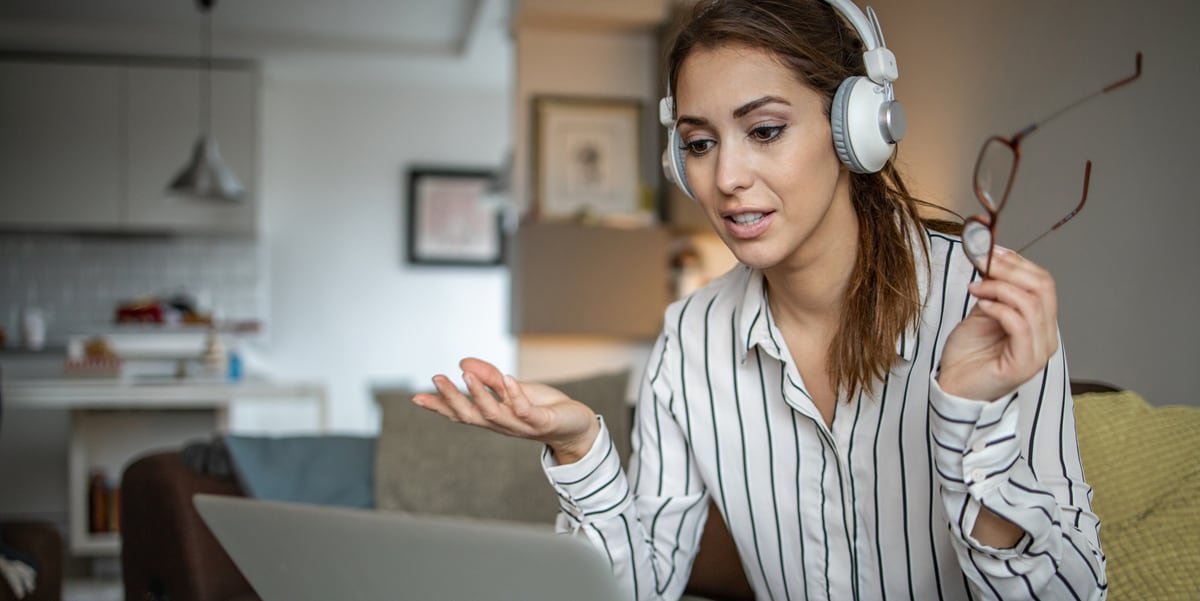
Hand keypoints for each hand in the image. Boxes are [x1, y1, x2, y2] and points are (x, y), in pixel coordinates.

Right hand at [412, 357, 600, 463]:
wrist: (576, 427)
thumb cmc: (543, 408)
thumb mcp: (512, 389)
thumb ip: (489, 378)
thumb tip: (463, 362)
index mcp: (493, 417)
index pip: (461, 413)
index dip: (439, 406)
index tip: (416, 398)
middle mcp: (503, 424)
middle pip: (471, 415)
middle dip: (452, 398)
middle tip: (436, 379)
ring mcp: (522, 425)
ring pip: (494, 413)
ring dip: (479, 394)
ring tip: (466, 374)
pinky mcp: (542, 421)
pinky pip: (526, 409)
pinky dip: (515, 394)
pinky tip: (507, 379)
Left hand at [938, 248, 1059, 401]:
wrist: (953, 388)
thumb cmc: (968, 355)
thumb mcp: (983, 313)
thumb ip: (994, 291)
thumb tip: (994, 262)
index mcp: (1041, 324)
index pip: (1044, 283)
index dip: (1018, 263)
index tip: (992, 251)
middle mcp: (1046, 337)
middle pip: (1043, 288)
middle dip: (1010, 269)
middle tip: (983, 263)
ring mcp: (1038, 352)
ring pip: (1032, 303)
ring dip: (1000, 288)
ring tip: (976, 289)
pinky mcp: (1023, 364)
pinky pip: (1020, 325)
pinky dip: (1000, 308)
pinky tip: (982, 305)